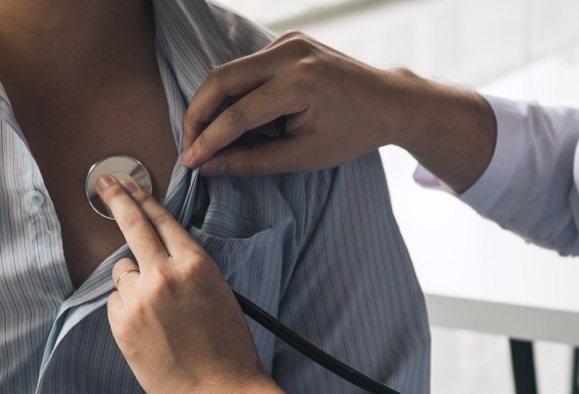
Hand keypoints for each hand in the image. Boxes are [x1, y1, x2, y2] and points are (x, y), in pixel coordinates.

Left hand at [95, 175, 273, 393]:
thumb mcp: (218, 295)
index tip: (128, 184)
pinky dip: (126, 311)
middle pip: (133, 225)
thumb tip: (157, 260)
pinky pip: (116, 303)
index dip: (142, 198)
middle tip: (104, 182)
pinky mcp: (123, 324)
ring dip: (132, 284)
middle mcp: (165, 275)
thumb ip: (187, 271)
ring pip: (123, 272)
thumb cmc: (227, 350)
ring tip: (158, 317)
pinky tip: (149, 333)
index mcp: (196, 265)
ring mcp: (140, 299)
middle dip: (116, 199)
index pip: (162, 220)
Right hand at [180, 32, 495, 191]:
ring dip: (211, 104)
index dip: (208, 140)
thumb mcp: (304, 156)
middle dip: (197, 115)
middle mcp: (291, 54)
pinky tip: (230, 119)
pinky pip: (246, 67)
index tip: (189, 162)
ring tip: (204, 136)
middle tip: (188, 145)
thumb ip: (253, 161)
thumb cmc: (353, 133)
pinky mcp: (287, 41)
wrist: (390, 101)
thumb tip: (209, 166)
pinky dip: (232, 93)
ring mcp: (289, 42)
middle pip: (221, 79)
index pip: (238, 114)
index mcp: (300, 84)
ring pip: (229, 71)